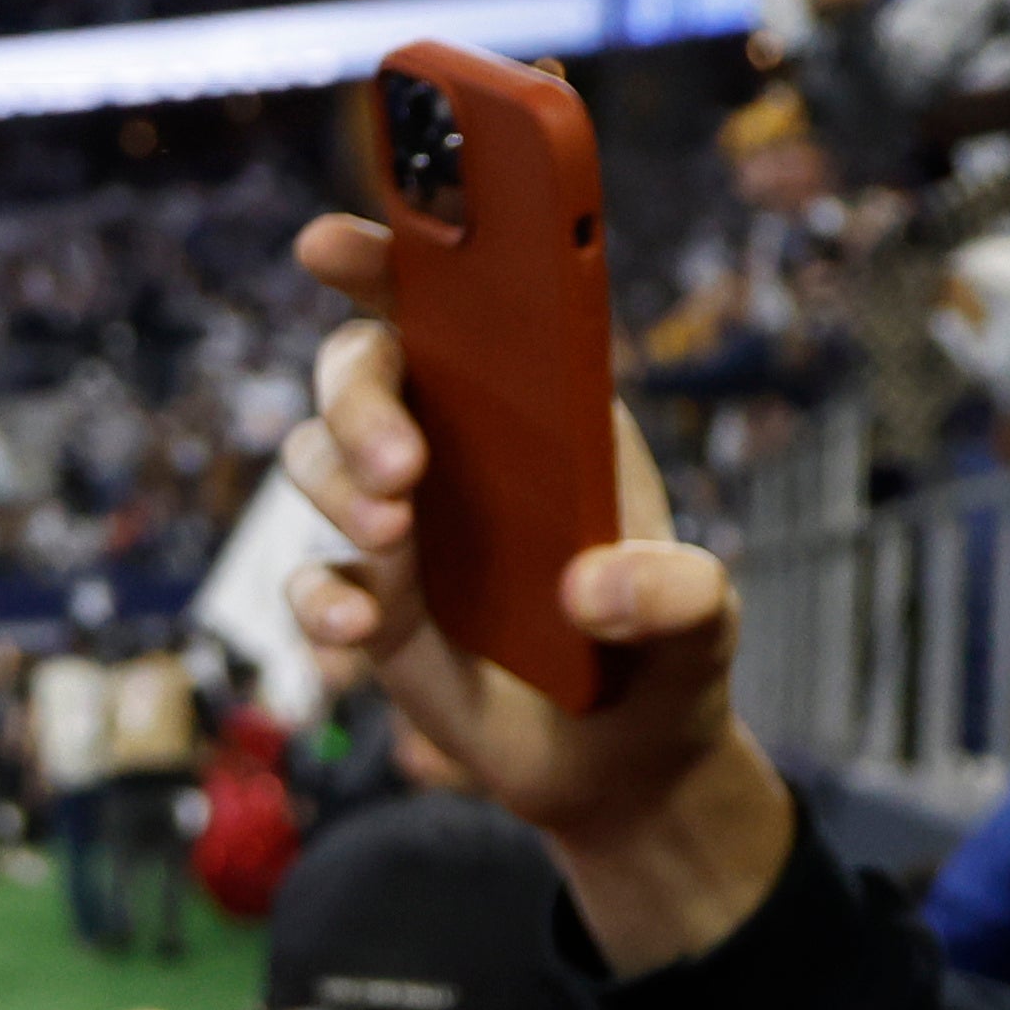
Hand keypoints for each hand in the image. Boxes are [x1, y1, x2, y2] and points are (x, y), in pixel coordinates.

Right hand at [282, 213, 789, 969]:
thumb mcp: (703, 623)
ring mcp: (402, 521)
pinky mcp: (368, 600)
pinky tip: (362, 634)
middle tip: (401, 473)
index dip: (393, 254)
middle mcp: (459, 443)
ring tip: (393, 550)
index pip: (459, 297)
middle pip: (360, 367)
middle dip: (357, 402)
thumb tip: (586, 589)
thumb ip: (672, 595)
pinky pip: (307, 578)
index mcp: (542, 403)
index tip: (333, 240)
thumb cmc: (664, 663)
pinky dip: (319, 601)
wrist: (616, 769)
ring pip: (314, 461)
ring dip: (337, 493)